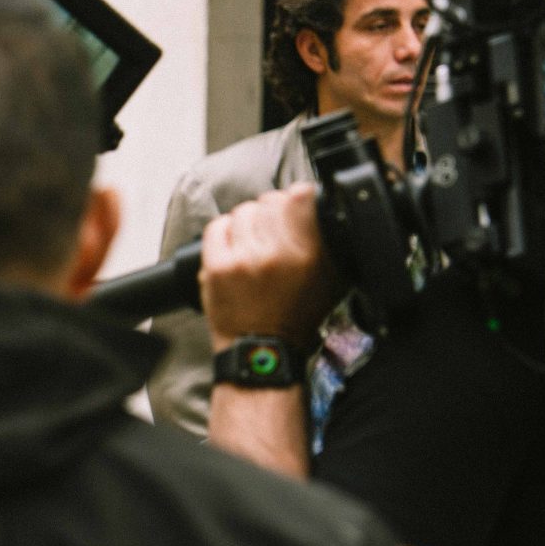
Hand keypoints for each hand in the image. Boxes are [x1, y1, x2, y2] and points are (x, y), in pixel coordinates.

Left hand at [198, 185, 339, 349]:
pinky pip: (217, 227)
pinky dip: (225, 232)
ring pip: (243, 212)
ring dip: (248, 222)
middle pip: (269, 201)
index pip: (299, 197)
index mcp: (308, 255)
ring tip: (252, 242)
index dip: (297, 196)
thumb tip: (310, 199)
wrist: (262, 349)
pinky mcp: (216, 267)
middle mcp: (276, 254)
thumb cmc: (296, 316)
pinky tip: (233, 247)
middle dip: (272, 211)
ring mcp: (243, 259)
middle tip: (272, 230)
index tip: (295, 203)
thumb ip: (324, 239)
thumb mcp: (328, 278)